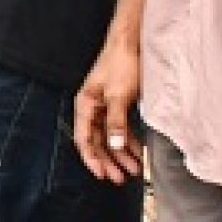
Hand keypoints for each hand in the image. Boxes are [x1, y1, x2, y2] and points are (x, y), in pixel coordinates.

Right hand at [72, 38, 144, 183]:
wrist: (133, 44)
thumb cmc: (120, 65)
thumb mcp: (119, 96)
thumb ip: (116, 122)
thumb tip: (115, 146)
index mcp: (85, 105)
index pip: (83, 138)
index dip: (91, 158)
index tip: (101, 174)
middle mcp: (92, 108)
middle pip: (96, 141)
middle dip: (108, 160)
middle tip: (120, 178)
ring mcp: (105, 107)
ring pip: (110, 137)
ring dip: (121, 154)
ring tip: (133, 169)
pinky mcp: (119, 104)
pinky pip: (121, 129)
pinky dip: (129, 141)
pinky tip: (138, 151)